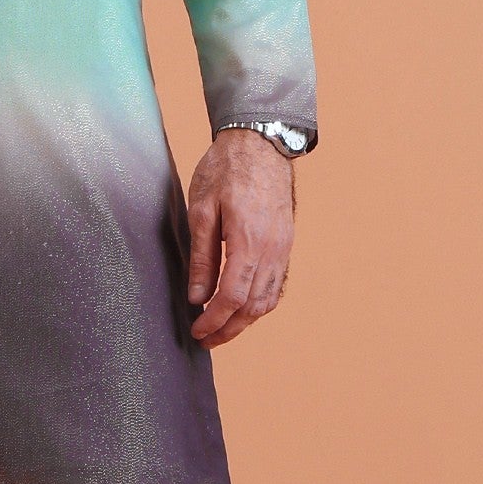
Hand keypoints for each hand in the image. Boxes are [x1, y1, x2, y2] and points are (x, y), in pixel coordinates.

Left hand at [185, 132, 295, 346]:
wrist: (260, 143)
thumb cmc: (226, 170)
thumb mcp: (201, 210)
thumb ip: (200, 257)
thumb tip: (196, 296)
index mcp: (248, 241)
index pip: (232, 296)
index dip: (213, 320)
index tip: (196, 331)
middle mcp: (272, 250)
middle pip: (252, 306)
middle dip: (228, 329)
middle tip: (205, 339)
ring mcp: (283, 248)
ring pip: (267, 300)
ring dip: (245, 321)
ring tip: (221, 329)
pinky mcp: (286, 244)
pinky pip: (277, 285)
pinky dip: (260, 303)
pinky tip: (242, 307)